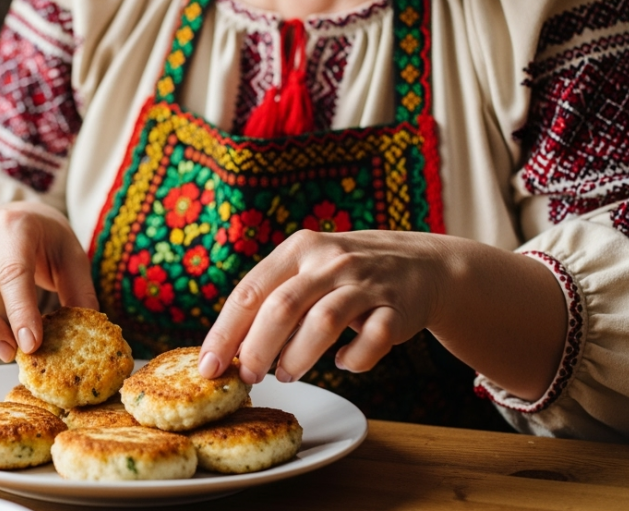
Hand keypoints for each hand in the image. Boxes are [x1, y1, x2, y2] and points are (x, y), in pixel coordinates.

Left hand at [198, 229, 448, 383]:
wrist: (419, 263)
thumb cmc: (344, 274)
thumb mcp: (306, 269)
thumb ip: (271, 299)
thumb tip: (228, 350)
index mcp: (298, 249)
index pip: (249, 292)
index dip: (225, 333)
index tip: (209, 367)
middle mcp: (330, 261)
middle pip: (282, 307)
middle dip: (258, 349)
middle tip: (248, 377)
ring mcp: (366, 283)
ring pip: (324, 323)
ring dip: (298, 357)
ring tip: (285, 374)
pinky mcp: (398, 309)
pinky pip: (373, 341)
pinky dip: (353, 360)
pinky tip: (343, 362)